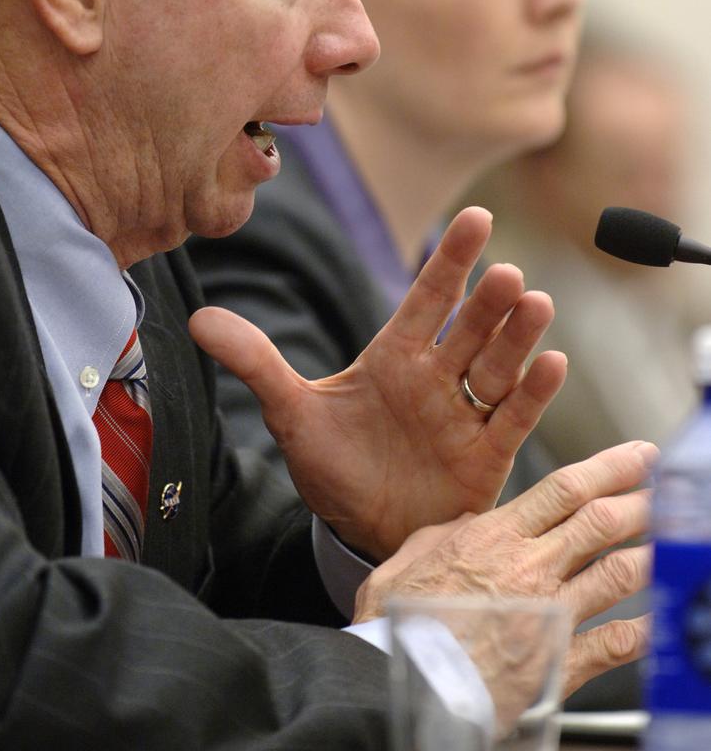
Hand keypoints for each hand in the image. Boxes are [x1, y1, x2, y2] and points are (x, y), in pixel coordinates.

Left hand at [189, 205, 566, 559]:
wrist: (360, 532)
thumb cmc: (334, 467)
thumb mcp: (290, 412)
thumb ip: (255, 362)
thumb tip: (198, 318)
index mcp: (394, 357)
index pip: (428, 298)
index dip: (451, 260)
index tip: (477, 218)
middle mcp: (436, 378)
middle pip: (470, 330)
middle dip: (489, 303)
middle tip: (507, 274)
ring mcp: (464, 415)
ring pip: (498, 368)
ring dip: (518, 338)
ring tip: (535, 304)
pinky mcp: (486, 458)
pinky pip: (513, 421)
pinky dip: (534, 394)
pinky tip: (553, 365)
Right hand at [354, 440, 655, 708]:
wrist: (402, 687)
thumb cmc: (395, 628)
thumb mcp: (404, 561)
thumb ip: (440, 536)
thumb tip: (465, 523)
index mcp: (492, 538)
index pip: (564, 489)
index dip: (610, 468)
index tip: (638, 457)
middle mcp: (528, 568)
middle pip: (600, 522)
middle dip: (640, 501)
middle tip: (663, 490)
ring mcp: (548, 615)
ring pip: (616, 573)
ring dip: (650, 554)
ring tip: (669, 543)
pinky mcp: (557, 663)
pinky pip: (614, 642)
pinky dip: (643, 630)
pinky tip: (658, 622)